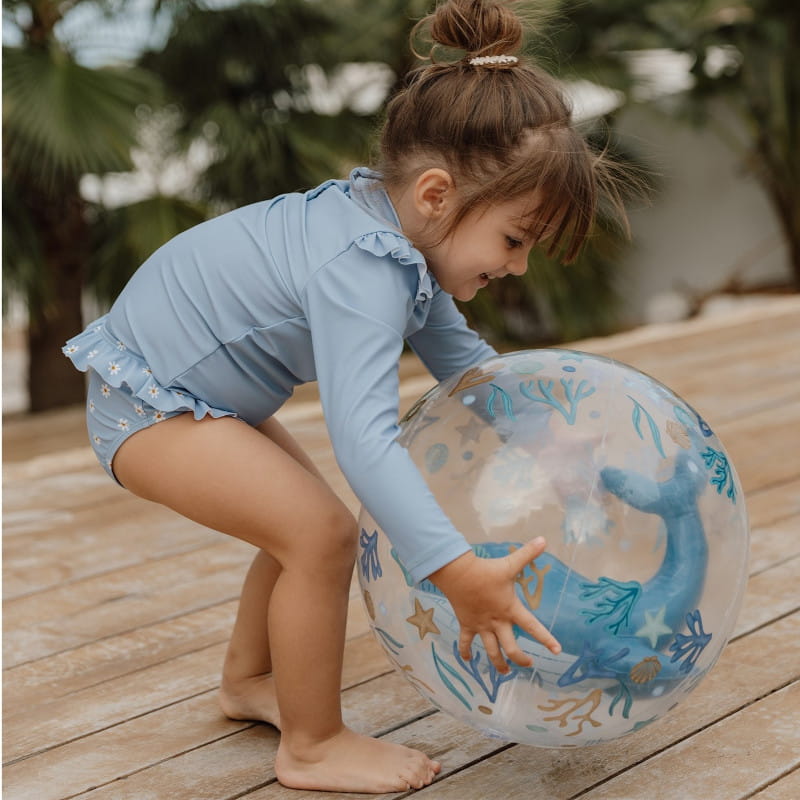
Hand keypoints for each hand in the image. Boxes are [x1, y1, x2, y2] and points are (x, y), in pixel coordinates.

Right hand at [427, 537, 560, 672]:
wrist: (458, 574)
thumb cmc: (485, 570)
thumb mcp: (509, 563)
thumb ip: (528, 553)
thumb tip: (543, 540)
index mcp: (510, 609)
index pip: (533, 627)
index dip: (546, 639)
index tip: (557, 650)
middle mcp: (497, 622)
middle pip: (511, 648)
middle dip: (521, 659)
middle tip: (529, 664)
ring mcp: (481, 626)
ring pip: (491, 651)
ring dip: (498, 663)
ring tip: (504, 672)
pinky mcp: (466, 624)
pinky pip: (465, 642)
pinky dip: (466, 652)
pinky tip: (468, 661)